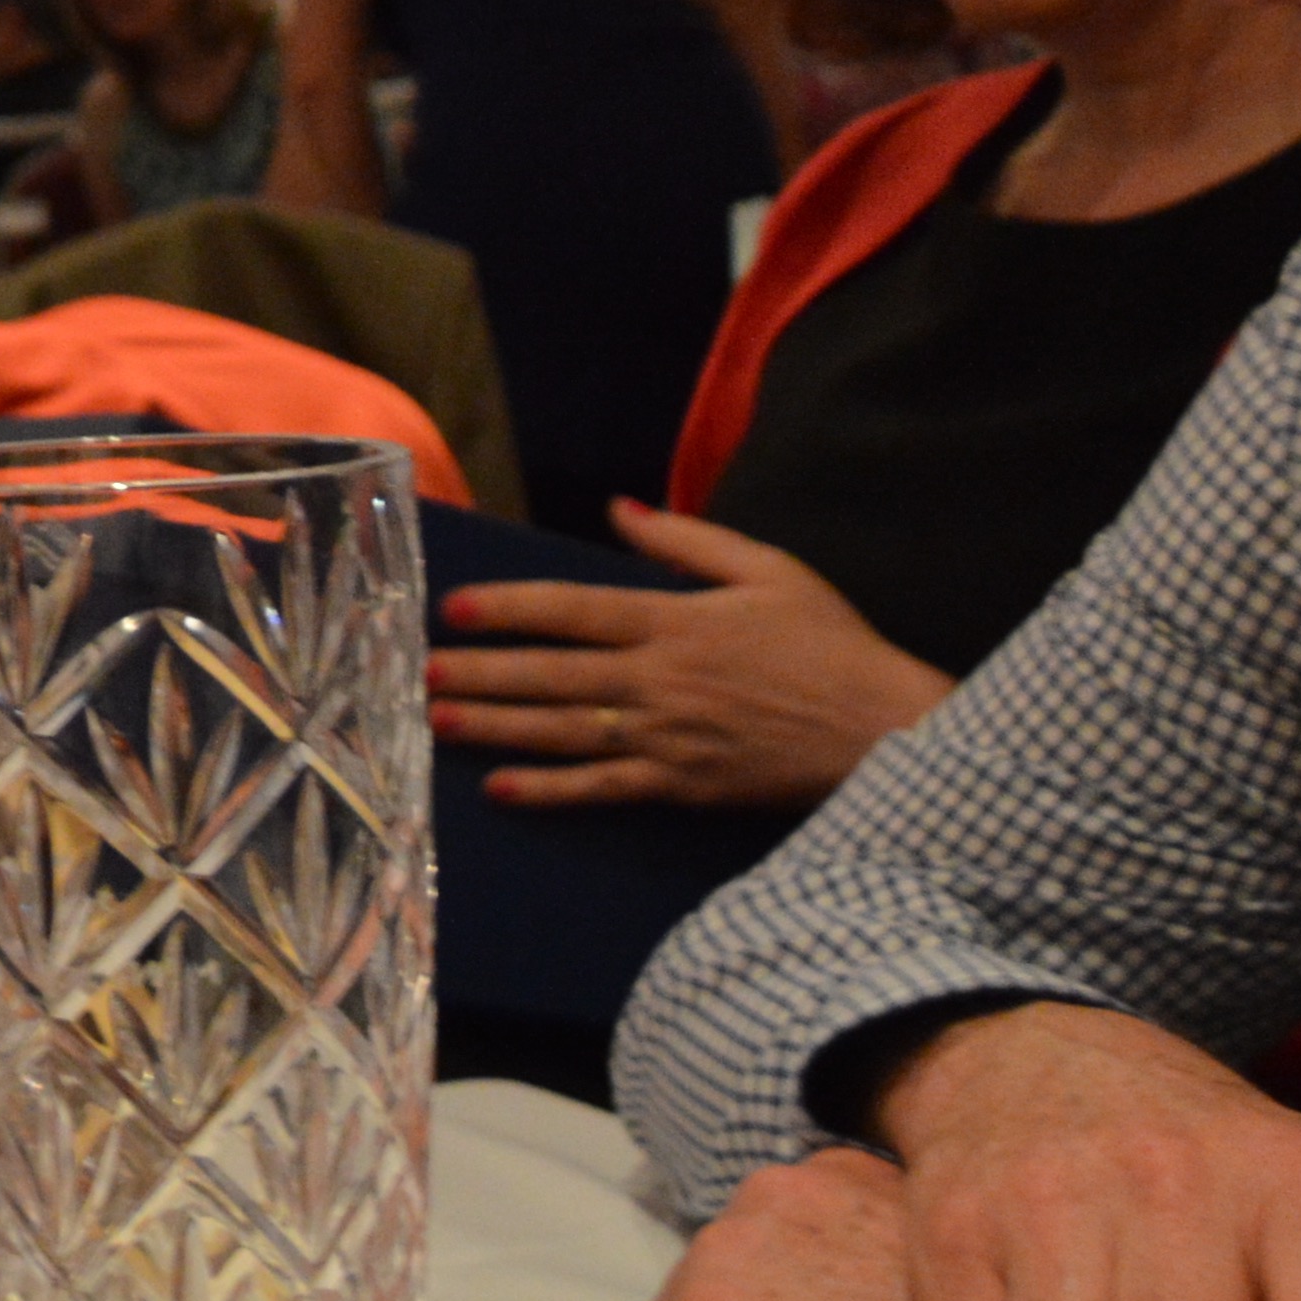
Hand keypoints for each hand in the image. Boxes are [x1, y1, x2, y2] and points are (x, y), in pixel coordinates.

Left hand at [431, 504, 951, 805]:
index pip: (571, 610)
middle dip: (480, 672)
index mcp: (674, 622)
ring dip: (495, 726)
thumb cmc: (831, 643)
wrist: (884, 729)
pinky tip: (502, 788)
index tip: (454, 609)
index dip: (508, 608)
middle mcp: (658, 680)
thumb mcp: (768, 569)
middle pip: (551, 674)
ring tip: (435, 720)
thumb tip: (618, 509)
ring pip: (562, 731)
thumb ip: (686, 540)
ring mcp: (666, 737)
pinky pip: (602, 789)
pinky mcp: (681, 786)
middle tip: (415, 671)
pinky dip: (550, 791)